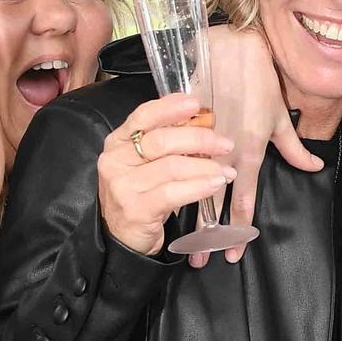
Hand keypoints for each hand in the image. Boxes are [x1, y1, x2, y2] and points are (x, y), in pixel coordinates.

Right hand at [98, 93, 235, 254]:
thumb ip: (166, 141)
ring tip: (226, 170)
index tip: (195, 104)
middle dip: (199, 139)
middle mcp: (115, 160)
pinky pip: (173, 192)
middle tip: (225, 143)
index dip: (170, 108)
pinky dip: (198, 186)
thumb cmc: (141, 192)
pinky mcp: (135, 209)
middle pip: (162, 140)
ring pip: (171, 167)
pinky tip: (215, 184)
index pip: (143, 116)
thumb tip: (202, 120)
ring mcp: (123, 186)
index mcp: (117, 142)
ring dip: (205, 166)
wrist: (122, 236)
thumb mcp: (147, 162)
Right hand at [187, 26, 322, 267]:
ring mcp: (200, 141)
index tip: (233, 253)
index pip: (243, 199)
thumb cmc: (259, 80)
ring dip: (188, 214)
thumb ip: (293, 148)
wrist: (233, 47)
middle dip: (208, 235)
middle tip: (200, 261)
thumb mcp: (278, 117)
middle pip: (214, 201)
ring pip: (192, 185)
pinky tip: (159, 197)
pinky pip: (173, 157)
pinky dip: (169, 176)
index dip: (237, 228)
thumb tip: (314, 167)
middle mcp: (224, 153)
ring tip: (183, 242)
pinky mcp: (181, 127)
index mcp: (248, 152)